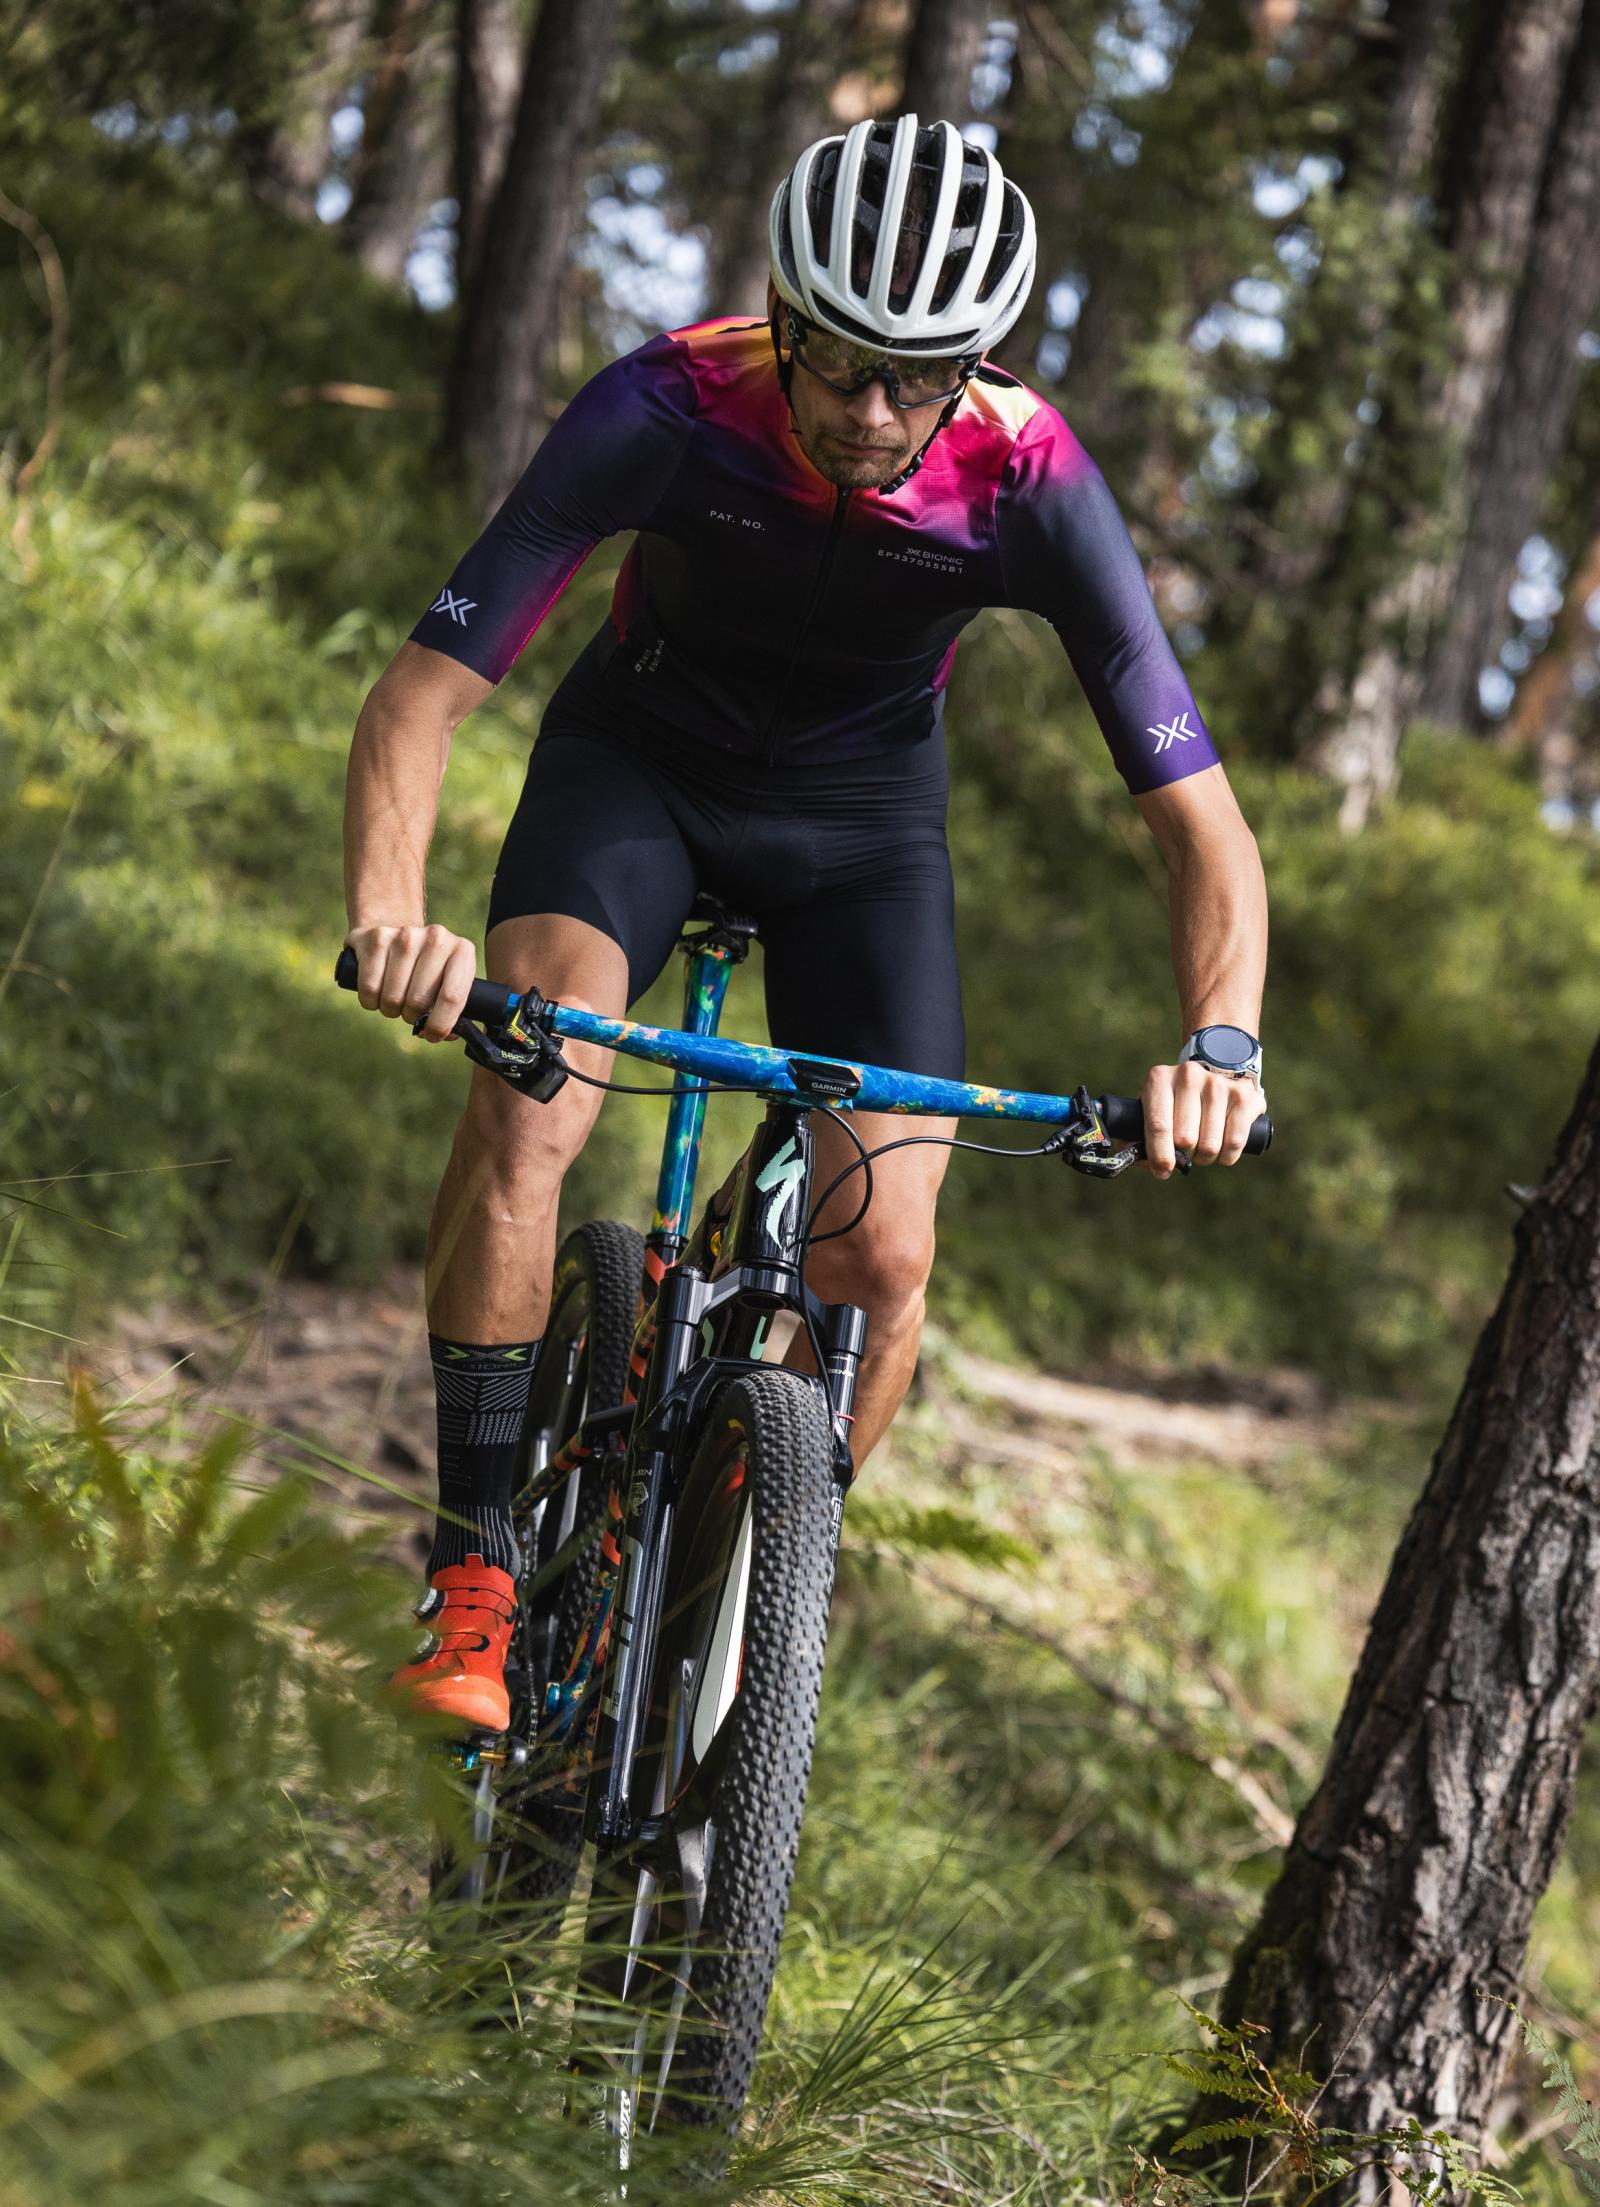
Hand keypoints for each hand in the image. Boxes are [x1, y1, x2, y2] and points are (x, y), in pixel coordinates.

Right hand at [343, 922, 477, 1042]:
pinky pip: (369, 988)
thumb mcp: (447, 982)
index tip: (432, 1035)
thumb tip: (444, 1035)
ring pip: (392, 997)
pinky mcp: (377, 938)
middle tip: (410, 1012)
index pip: (452, 996)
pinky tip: (377, 993)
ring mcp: (405, 935)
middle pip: (418, 1000)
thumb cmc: (427, 968)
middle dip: (412, 1017)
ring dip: (391, 1010)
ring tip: (395, 1000)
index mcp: (462, 951)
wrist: (396, 931)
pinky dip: (371, 1001)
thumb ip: (452, 1010)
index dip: (440, 1024)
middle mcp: (436, 938)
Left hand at [1140, 1058, 1263, 1179]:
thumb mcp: (1153, 1108)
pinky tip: (1221, 1152)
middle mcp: (1189, 1076)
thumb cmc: (1176, 1101)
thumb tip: (1136, 1158)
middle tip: (1184, 1153)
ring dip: (1204, 1158)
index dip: (1159, 1154)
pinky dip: (1226, 1157)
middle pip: (1185, 1138)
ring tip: (1201, 1150)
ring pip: (1210, 1145)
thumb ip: (1136, 1134)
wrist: (1215, 1075)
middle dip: (1183, 1156)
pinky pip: (1235, 1142)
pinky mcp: (1243, 1095)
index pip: (1158, 1124)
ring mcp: (1218, 1084)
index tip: (1162, 1170)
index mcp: (1159, 1078)